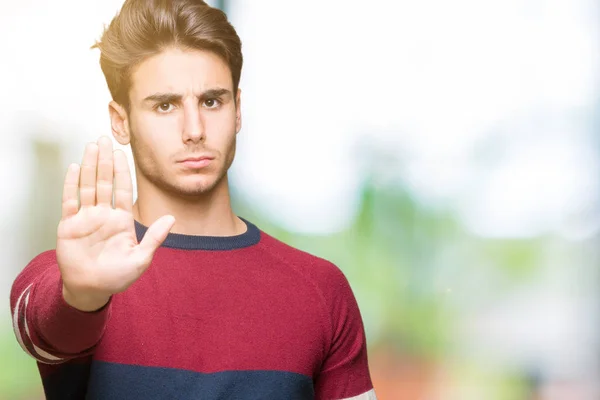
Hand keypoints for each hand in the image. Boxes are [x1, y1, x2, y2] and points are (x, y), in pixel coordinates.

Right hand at [56, 136, 174, 310]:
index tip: (122, 152)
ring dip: (88, 166)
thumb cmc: (117, 276)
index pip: (123, 189)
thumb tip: (172, 218)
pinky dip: (71, 184)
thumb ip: (155, 237)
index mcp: (122, 220)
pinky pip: (70, 201)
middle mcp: (104, 215)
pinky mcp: (69, 225)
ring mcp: (86, 218)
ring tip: (90, 146)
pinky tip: (74, 168)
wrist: (91, 289)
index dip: (122, 171)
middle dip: (104, 161)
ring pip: (87, 186)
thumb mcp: (141, 258)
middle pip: (104, 182)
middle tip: (104, 139)